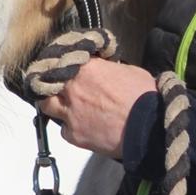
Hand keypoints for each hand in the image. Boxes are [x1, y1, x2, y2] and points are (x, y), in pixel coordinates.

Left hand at [38, 58, 156, 157]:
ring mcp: (70, 112)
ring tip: (65, 107)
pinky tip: (83, 127)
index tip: (66, 66)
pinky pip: (64, 130)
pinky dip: (70, 129)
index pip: (64, 60)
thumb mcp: (130, 70)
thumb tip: (106, 70)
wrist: (148, 127)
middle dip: (54, 83)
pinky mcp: (74, 134)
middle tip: (61, 86)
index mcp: (86, 68)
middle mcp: (73, 88)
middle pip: (48, 81)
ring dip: (54, 104)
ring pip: (47, 105)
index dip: (65, 64)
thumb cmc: (144, 98)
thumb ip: (109, 68)